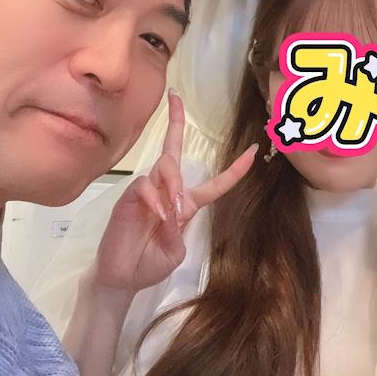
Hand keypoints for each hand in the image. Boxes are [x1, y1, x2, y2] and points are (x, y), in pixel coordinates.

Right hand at [92, 92, 257, 293]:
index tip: (254, 149)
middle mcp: (168, 191)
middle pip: (174, 148)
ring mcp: (148, 192)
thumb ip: (179, 232)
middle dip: (176, 121)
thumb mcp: (175, 253)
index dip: (236, 169)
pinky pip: (144, 185)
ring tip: (172, 211)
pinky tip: (158, 215)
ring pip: (164, 166)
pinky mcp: (129, 198)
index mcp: (187, 204)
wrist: (122, 278)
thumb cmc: (150, 264)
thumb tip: (173, 208)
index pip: (216, 183)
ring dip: (173, 182)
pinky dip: (154, 198)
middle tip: (175, 96)